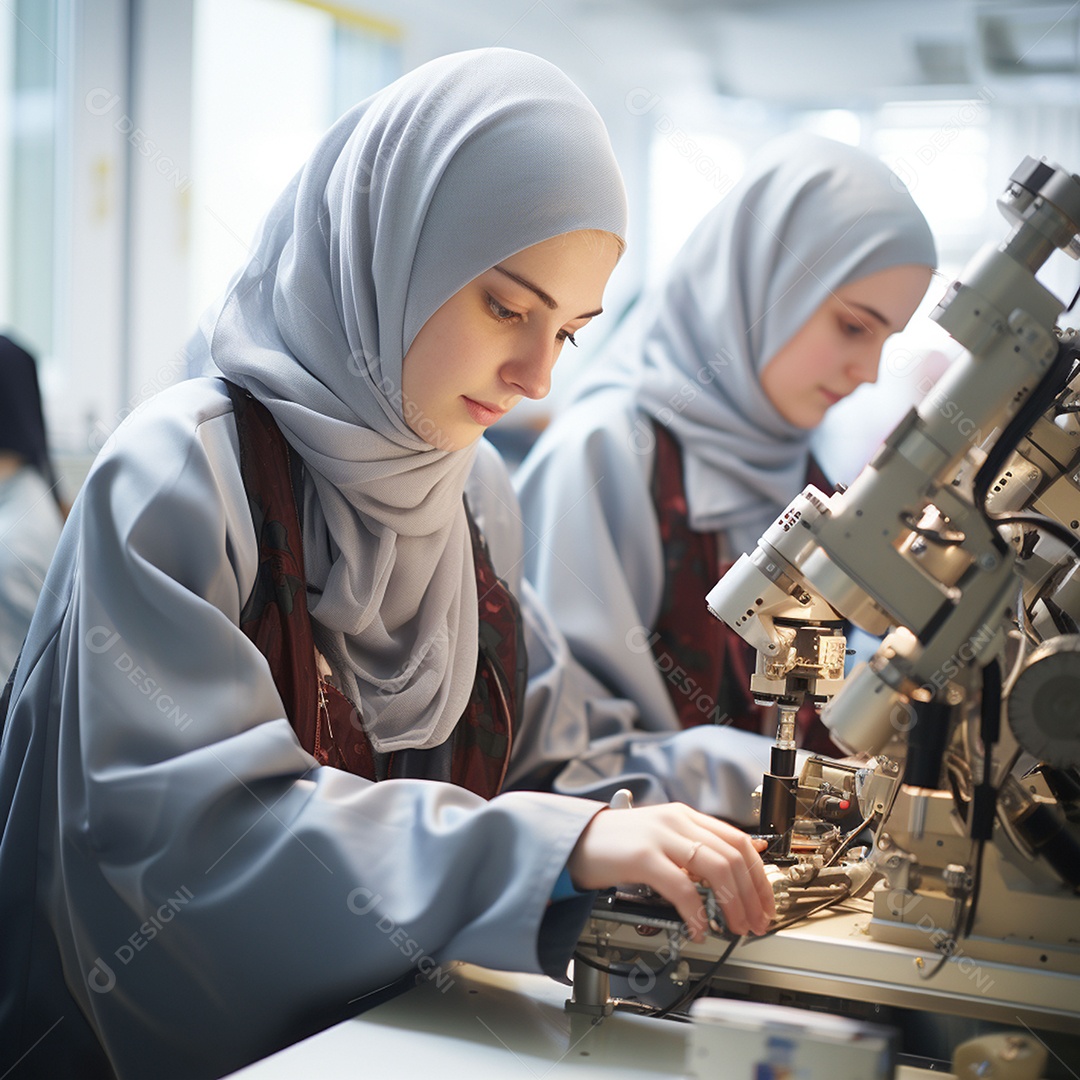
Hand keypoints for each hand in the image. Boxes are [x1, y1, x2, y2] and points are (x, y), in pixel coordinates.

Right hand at [566, 802, 774, 938]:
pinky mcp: (642, 856)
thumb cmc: (616, 845)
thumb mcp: (662, 839)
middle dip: (752, 896)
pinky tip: (698, 927)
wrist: (573, 841)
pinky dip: (696, 911)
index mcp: (686, 816)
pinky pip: (682, 886)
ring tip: (734, 927)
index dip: (759, 877)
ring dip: (733, 904)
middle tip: (754, 923)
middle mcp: (677, 822)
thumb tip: (737, 867)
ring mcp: (660, 837)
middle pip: (733, 856)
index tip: (765, 904)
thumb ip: (695, 848)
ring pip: (716, 867)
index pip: (739, 841)